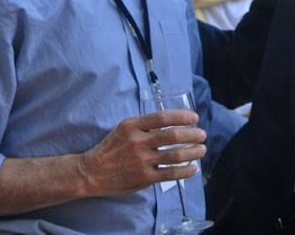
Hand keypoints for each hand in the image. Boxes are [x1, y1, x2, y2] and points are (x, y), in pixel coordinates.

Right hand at [79, 110, 206, 196]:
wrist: (92, 171)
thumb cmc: (111, 148)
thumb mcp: (124, 128)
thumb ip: (146, 126)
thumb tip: (173, 123)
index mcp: (133, 126)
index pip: (163, 117)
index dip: (182, 117)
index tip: (195, 118)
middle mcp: (138, 142)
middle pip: (172, 136)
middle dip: (192, 134)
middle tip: (202, 135)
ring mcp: (142, 161)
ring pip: (175, 155)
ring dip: (193, 152)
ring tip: (201, 149)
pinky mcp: (144, 177)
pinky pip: (170, 173)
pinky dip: (185, 171)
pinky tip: (193, 168)